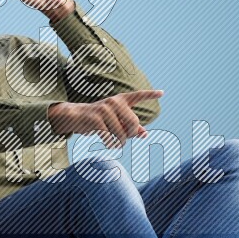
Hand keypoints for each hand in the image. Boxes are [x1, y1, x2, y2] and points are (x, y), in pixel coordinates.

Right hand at [47, 90, 164, 146]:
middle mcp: (114, 102)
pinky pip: (110, 137)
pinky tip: (109, 144)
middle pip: (134, 122)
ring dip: (120, 143)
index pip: (138, 96)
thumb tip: (145, 134)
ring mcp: (105, 109)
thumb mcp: (115, 120)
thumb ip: (130, 127)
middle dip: (130, 135)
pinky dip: (111, 144)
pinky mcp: (96, 119)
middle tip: (124, 139)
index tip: (162, 93)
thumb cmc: (99, 119)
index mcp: (121, 100)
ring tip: (116, 144)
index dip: (150, 95)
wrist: (75, 116)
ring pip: (122, 133)